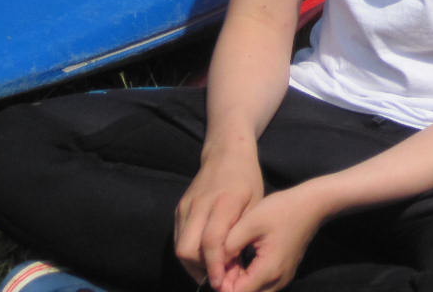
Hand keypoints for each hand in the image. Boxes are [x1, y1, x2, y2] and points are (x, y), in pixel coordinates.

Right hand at [174, 143, 265, 285]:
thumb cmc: (247, 180)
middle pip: (187, 249)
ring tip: (210, 272)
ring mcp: (185, 207)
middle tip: (216, 279)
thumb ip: (242, 234)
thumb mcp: (255, 204)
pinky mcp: (179, 209)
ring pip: (179, 247)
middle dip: (199, 270)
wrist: (226, 153)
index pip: (211, 241)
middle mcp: (199, 205)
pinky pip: (178, 239)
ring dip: (192, 265)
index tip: (220, 284)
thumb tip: (233, 268)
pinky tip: (202, 258)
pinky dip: (188, 253)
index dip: (214, 266)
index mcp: (223, 203)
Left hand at [211, 185, 325, 291]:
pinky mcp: (284, 274)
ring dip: (239, 284)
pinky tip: (242, 263)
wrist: (312, 204)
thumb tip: (216, 264)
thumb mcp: (250, 222)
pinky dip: (249, 281)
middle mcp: (277, 281)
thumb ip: (229, 245)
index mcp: (268, 270)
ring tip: (231, 262)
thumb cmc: (281, 209)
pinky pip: (262, 287)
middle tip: (223, 263)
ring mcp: (283, 279)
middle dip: (230, 286)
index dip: (221, 284)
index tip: (216, 266)